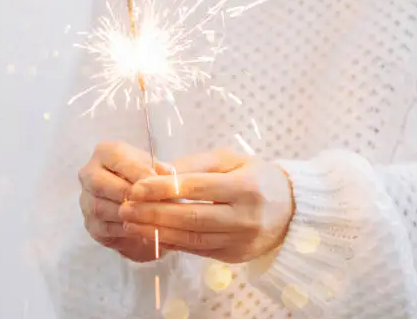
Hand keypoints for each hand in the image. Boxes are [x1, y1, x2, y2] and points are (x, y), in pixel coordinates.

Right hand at [78, 141, 166, 262]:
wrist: (145, 204)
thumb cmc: (150, 180)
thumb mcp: (158, 169)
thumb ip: (161, 170)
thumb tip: (166, 174)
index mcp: (105, 153)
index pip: (114, 157)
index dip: (136, 169)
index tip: (156, 180)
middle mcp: (89, 174)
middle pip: (98, 182)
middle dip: (125, 192)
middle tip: (148, 200)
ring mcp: (87, 200)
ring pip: (100, 207)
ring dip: (125, 213)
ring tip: (149, 215)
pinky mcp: (92, 224)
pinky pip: (104, 228)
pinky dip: (125, 228)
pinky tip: (142, 227)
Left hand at [118, 149, 293, 263]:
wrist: (292, 209)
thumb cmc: (256, 177)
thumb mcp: (231, 160)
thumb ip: (195, 164)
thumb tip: (159, 171)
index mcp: (246, 187)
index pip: (196, 188)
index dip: (163, 188)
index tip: (136, 187)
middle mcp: (246, 216)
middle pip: (191, 217)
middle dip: (153, 213)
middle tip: (125, 208)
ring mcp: (241, 240)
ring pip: (192, 239)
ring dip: (157, 232)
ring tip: (131, 223)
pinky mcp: (235, 256)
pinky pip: (198, 251)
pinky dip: (172, 243)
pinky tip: (151, 235)